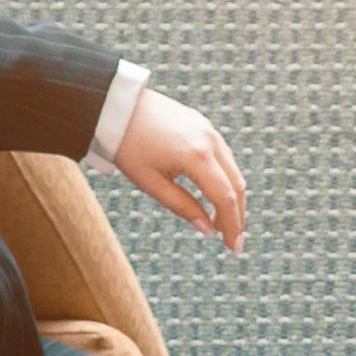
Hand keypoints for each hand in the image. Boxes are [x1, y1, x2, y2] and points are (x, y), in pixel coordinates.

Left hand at [109, 88, 247, 250]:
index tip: (233, 248)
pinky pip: (224, 157)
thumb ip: (182, 207)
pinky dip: (225, 179)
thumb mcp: (151, 183)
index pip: (225, 198)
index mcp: (196, 156)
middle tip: (234, 241)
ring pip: (233, 171)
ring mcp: (209, 130)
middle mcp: (210, 141)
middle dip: (238, 216)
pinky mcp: (204, 125)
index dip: (232, 225)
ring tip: (224, 222)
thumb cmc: (128, 146)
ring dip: (233, 198)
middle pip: (236, 185)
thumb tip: (207, 230)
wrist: (117, 107)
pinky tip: (216, 195)